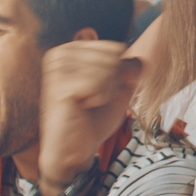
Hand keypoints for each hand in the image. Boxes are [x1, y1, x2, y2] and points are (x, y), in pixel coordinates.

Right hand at [38, 41, 140, 193]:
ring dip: (106, 92)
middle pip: (114, 57)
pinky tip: (82, 107)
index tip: (101, 89)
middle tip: (93, 99)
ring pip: (109, 68)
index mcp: (73, 48)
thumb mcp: (121, 86)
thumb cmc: (96, 115)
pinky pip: (100, 83)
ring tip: (87, 103)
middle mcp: (61, 53)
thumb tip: (138, 60)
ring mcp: (57, 68)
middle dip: (113, 82)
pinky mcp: (59, 85)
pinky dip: (100, 99)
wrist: (76, 147)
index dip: (121, 73)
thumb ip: (131, 67)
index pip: (117, 48)